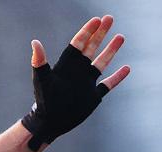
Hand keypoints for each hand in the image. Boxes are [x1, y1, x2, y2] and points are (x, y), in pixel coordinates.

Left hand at [21, 15, 131, 151]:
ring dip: (111, 50)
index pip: (78, 44)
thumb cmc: (43, 101)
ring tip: (120, 37)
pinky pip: (108, 84)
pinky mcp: (93, 96)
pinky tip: (127, 68)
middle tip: (110, 18)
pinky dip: (117, 77)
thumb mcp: (42, 80)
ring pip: (101, 62)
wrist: (49, 123)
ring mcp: (86, 83)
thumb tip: (35, 42)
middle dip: (100, 33)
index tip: (96, 19)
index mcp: (66, 66)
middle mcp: (77, 72)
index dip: (87, 31)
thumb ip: (39, 61)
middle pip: (91, 48)